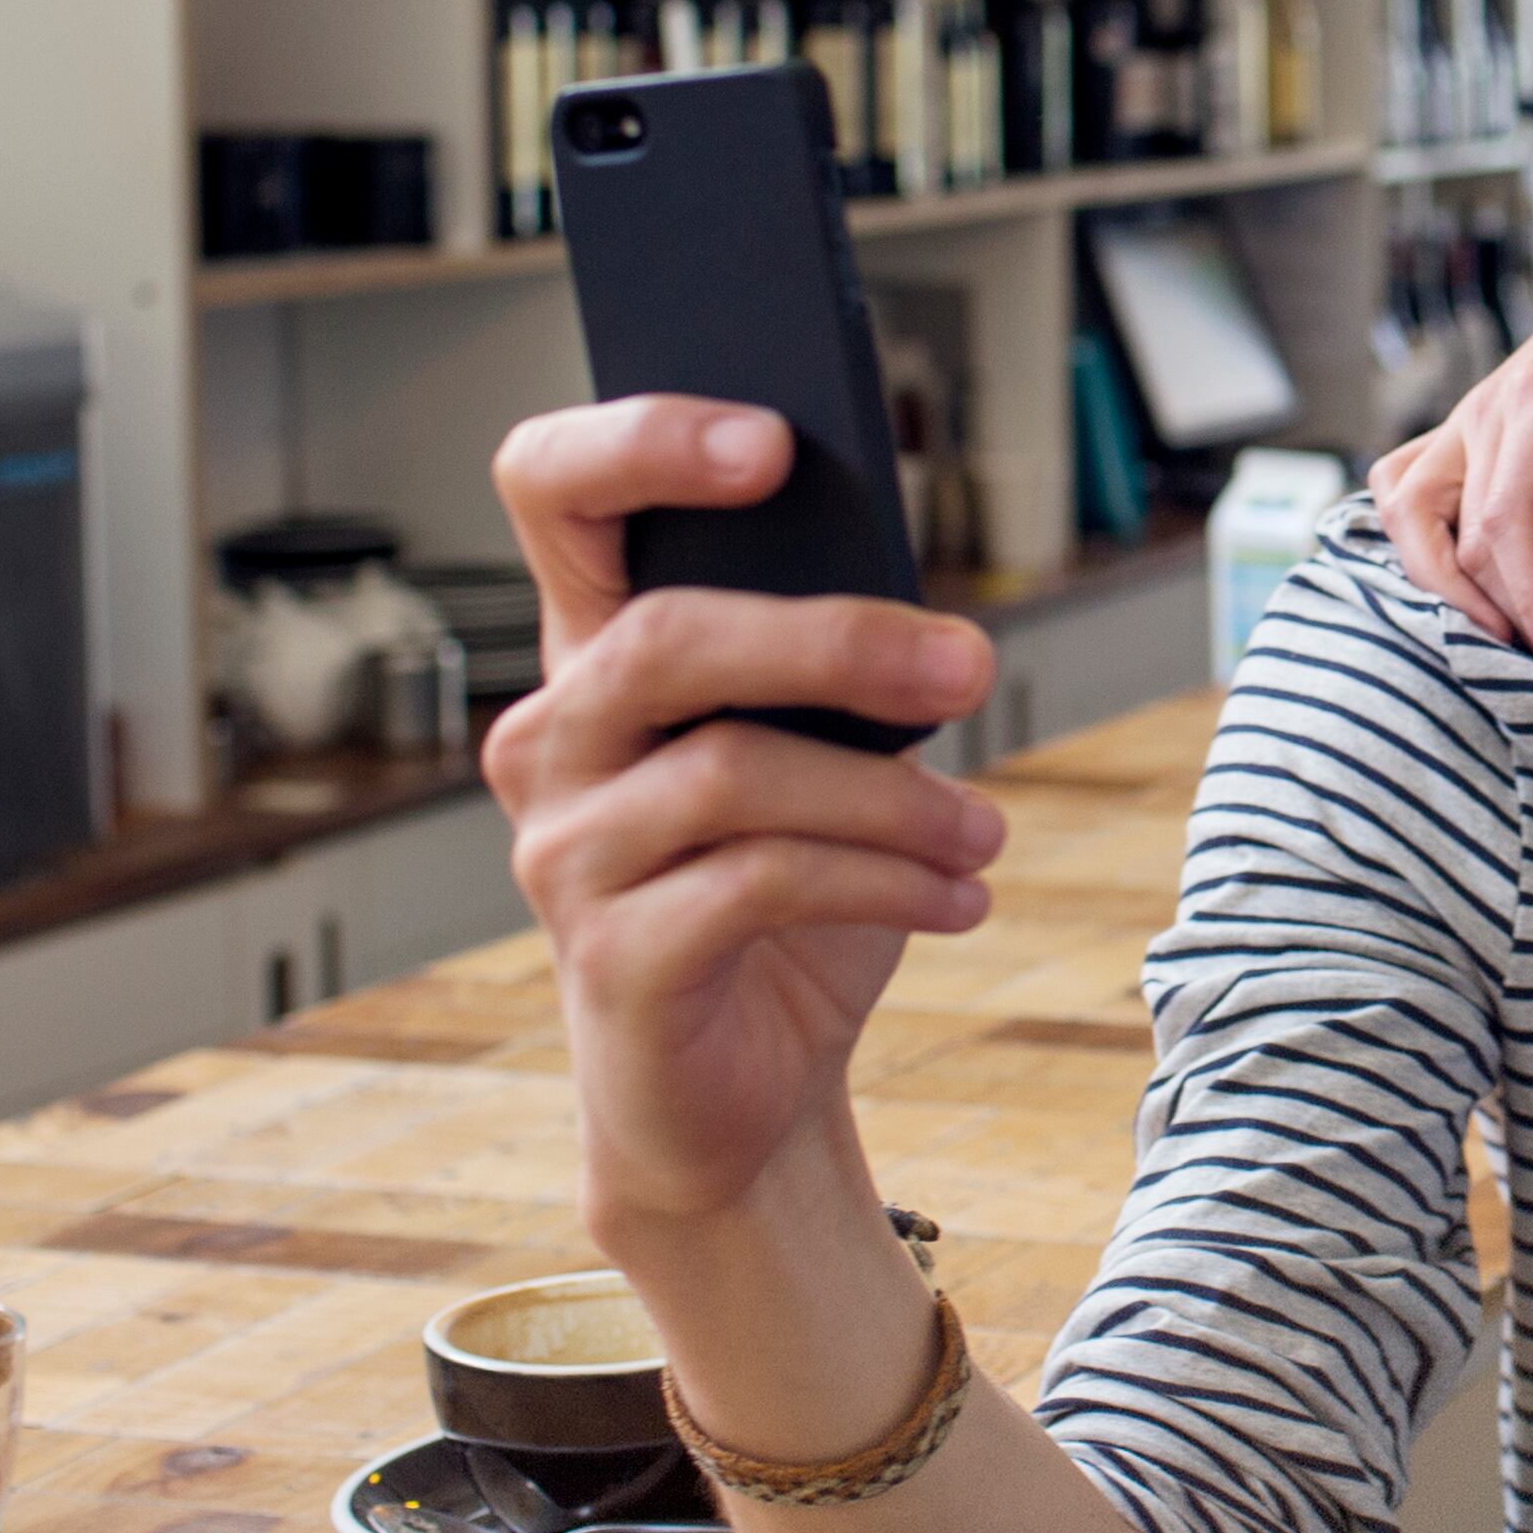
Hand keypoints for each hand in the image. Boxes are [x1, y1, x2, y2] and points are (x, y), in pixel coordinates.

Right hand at [484, 396, 1005, 1238]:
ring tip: (983, 832)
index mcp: (594, 653)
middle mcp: (549, 739)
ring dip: (893, 799)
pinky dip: (884, 882)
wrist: (747, 1091)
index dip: (639, 442)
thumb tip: (928, 624)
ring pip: (732, 771)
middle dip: (839, 641)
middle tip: (972, 664)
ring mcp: (562, 852)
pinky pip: (757, 884)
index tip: (771, 441)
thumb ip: (831, 676)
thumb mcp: (822, 764)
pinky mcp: (609, 958)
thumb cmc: (788, 902)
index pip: (551, 492)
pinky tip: (960, 900)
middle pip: (669, 636)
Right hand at [1367, 226, 1532, 685]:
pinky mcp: (1473, 427)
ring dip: (1440, 584)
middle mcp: (1488, 408)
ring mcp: (1471, 417)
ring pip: (1404, 513)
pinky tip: (1464, 586)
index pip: (1510, 521)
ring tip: (1510, 639)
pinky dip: (1416, 541)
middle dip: (1493, 616)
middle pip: (1445, 534)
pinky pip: (1406, 484)